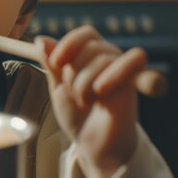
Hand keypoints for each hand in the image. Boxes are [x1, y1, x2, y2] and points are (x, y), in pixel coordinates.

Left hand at [35, 25, 146, 177]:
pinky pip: (134, 59)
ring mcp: (123, 70)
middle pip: (91, 45)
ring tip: (85, 101)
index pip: (85, 33)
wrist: (91, 143)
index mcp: (91, 56)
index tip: (54, 63)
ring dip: (84, 82)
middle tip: (74, 95)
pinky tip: (100, 90)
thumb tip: (41, 39)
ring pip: (103, 57)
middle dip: (74, 71)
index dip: (69, 43)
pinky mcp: (135, 84)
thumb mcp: (58, 86)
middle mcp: (110, 59)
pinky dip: (114, 72)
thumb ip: (52, 63)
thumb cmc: (77, 115)